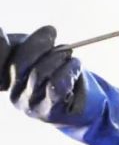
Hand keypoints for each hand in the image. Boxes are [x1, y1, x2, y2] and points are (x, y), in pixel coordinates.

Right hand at [0, 25, 118, 144]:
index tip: (23, 31)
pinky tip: (76, 65)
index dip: (1, 41)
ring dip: (58, 57)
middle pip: (19, 63)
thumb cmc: (58, 73)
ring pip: (39, 72)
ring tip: (69, 54)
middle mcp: (13, 94)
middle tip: (53, 33)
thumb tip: (21, 33)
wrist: (84, 102)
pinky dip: (68, 70)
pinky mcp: (48, 113)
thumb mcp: (37, 54)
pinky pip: (55, 86)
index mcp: (6, 78)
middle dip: (38, 44)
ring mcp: (29, 105)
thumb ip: (23, 44)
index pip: (0, 56)